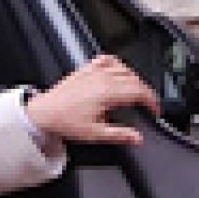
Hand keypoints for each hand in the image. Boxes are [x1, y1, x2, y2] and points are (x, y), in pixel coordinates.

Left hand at [25, 55, 159, 146]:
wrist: (44, 113)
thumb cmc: (65, 121)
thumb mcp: (95, 134)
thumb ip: (119, 135)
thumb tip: (137, 138)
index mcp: (108, 92)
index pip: (139, 91)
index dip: (152, 101)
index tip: (155, 110)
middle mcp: (102, 78)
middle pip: (134, 79)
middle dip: (145, 91)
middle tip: (148, 104)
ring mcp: (93, 71)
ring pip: (123, 68)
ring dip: (134, 78)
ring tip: (136, 91)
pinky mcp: (85, 69)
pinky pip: (106, 59)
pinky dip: (116, 64)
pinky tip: (117, 71)